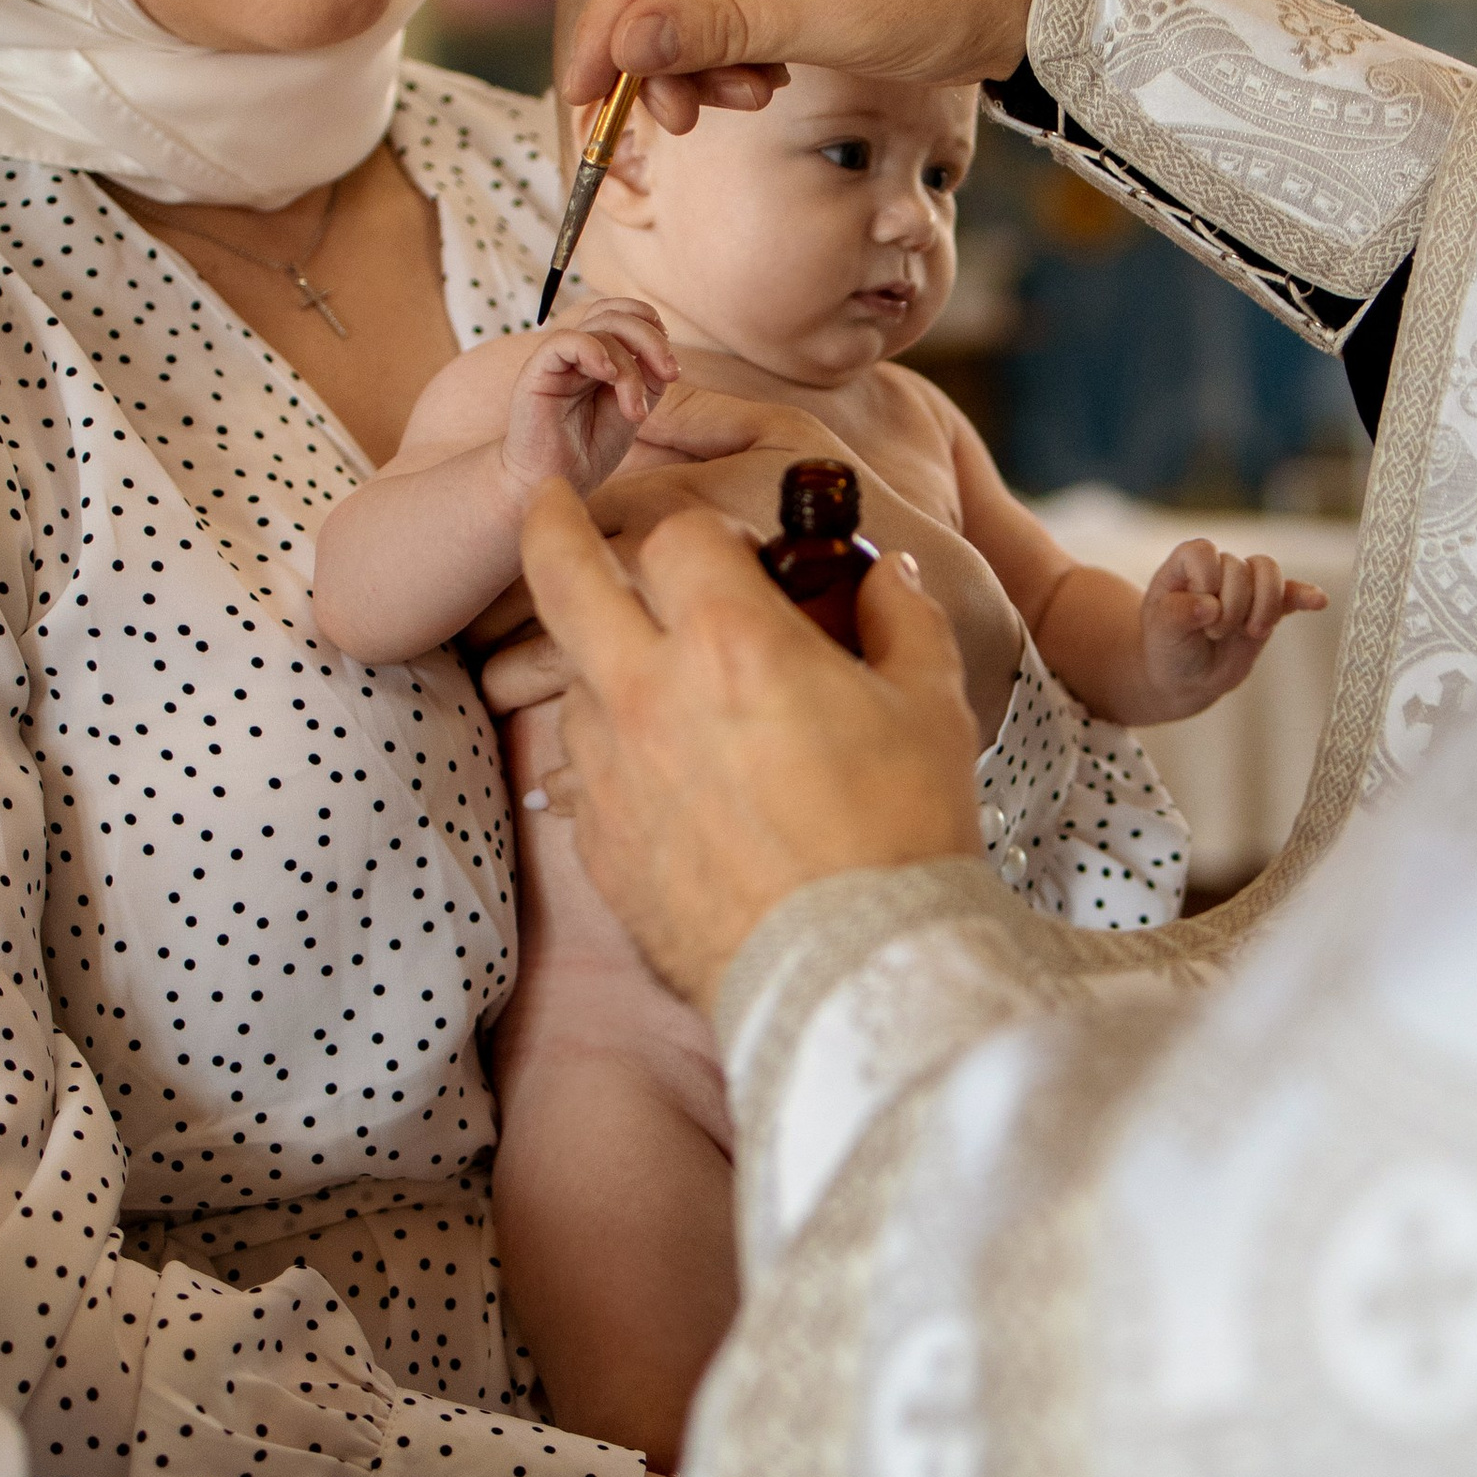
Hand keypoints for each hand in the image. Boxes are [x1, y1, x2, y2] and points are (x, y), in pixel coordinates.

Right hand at [502, 304, 677, 495]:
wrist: (556, 482)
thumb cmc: (590, 450)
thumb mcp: (633, 410)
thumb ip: (648, 378)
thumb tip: (661, 354)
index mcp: (598, 356)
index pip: (622, 314)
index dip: (651, 325)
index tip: (670, 364)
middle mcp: (577, 352)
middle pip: (614, 315)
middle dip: (651, 339)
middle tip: (671, 374)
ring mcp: (557, 359)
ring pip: (598, 329)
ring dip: (629, 367)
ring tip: (635, 410)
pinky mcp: (537, 371)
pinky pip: (564, 341)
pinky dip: (592, 351)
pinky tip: (608, 376)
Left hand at [520, 482, 981, 1008]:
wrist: (852, 974)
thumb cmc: (902, 835)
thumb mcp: (931, 708)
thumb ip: (902, 620)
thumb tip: (889, 578)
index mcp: (732, 641)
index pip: (678, 535)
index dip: (710, 536)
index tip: (734, 557)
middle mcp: (649, 692)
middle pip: (560, 573)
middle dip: (548, 524)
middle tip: (546, 502)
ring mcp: (612, 771)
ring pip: (575, 681)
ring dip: (604, 664)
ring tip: (662, 689)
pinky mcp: (601, 844)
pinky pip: (588, 774)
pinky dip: (617, 757)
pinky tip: (667, 779)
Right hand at [554, 0, 1051, 130]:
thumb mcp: (837, 20)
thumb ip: (726, 27)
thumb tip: (625, 46)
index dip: (613, 15)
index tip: (585, 88)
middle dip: (640, 33)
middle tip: (657, 113)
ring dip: (680, 43)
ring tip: (728, 103)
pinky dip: (712, 36)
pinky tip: (751, 79)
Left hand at [1139, 539, 1328, 718]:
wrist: (1185, 678)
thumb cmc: (1166, 648)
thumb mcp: (1160, 633)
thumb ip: (1177, 614)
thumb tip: (1208, 606)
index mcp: (1186, 564)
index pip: (1205, 552)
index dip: (1207, 580)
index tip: (1199, 613)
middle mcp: (1218, 569)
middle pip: (1241, 568)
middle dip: (1231, 608)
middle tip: (1213, 635)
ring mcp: (1246, 589)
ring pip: (1269, 575)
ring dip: (1264, 607)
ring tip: (1250, 633)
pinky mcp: (1267, 610)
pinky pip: (1291, 595)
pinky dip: (1304, 596)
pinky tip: (1318, 601)